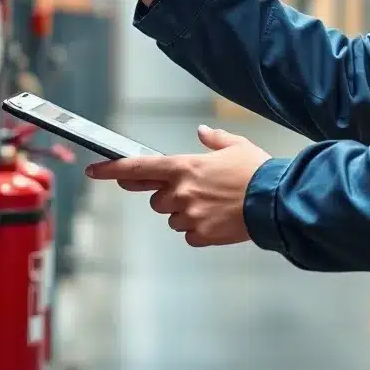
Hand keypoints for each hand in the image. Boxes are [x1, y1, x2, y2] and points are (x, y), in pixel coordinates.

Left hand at [86, 125, 272, 247]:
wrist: (275, 202)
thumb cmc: (256, 171)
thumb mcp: (237, 146)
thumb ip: (215, 140)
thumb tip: (203, 133)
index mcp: (185, 167)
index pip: (139, 167)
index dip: (113, 169)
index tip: (94, 171)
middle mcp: (181, 192)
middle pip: (157, 199)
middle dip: (171, 196)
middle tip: (197, 190)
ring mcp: (189, 216)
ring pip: (173, 218)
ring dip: (187, 213)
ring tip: (215, 204)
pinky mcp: (201, 236)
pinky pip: (190, 235)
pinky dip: (200, 230)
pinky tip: (219, 219)